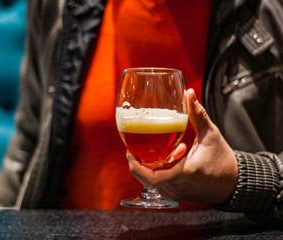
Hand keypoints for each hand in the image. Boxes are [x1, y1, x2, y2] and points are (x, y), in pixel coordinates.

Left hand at [127, 88, 237, 203]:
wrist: (235, 184)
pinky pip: (161, 183)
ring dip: (151, 165)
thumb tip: (189, 94)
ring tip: (160, 150)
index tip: (129, 152)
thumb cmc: (224, 161)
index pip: (151, 177)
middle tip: (135, 148)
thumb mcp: (211, 135)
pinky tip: (171, 157)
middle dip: (139, 162)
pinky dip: (160, 170)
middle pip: (146, 178)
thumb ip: (197, 114)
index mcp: (183, 174)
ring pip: (152, 180)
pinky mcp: (177, 194)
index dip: (135, 166)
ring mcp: (176, 193)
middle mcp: (177, 187)